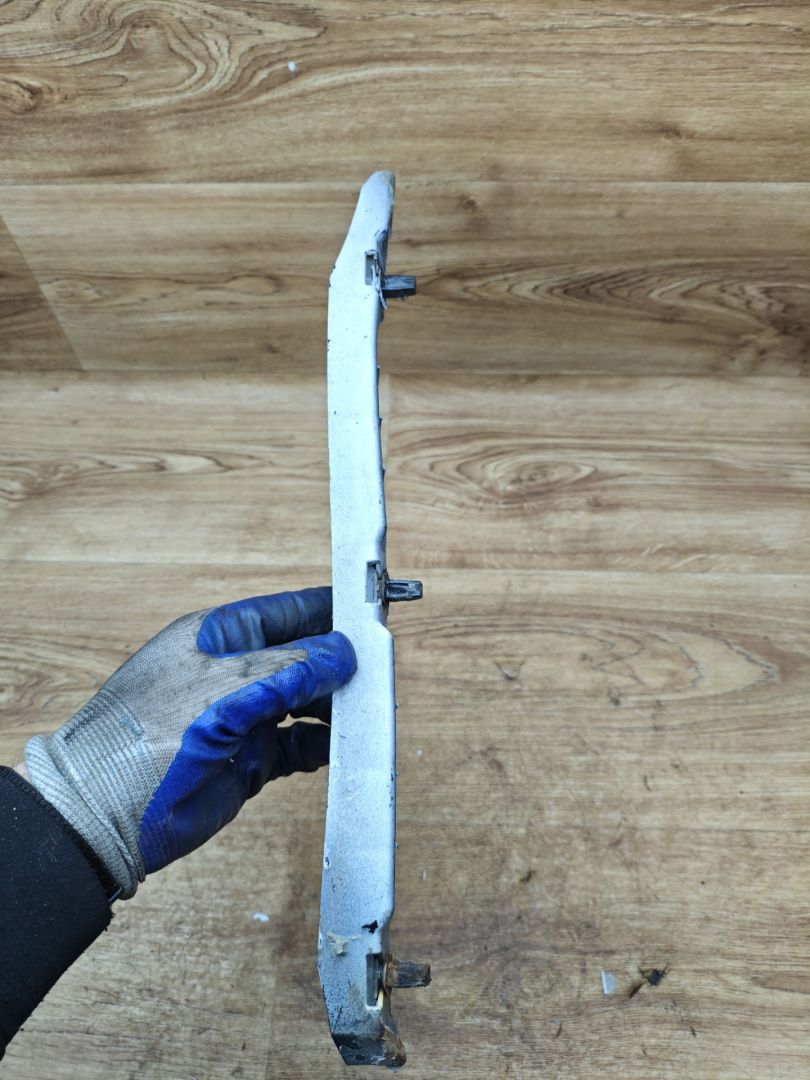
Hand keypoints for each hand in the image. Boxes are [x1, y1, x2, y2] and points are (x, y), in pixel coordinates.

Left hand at [24, 588, 355, 898]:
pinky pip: (299, 745)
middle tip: (381, 674)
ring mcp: (242, 716)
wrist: (106, 816)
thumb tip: (342, 654)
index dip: (331, 612)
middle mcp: (234, 671)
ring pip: (307, 702)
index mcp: (220, 636)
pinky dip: (322, 745)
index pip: (290, 611)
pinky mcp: (249, 760)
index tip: (373, 616)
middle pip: (305, 658)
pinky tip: (341, 747)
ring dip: (337, 707)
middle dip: (341, 665)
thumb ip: (290, 670)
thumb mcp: (225, 690)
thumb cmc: (148, 736)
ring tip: (368, 714)